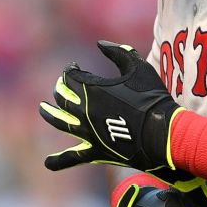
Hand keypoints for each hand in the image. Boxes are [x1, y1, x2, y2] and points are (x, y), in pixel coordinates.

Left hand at [38, 41, 182, 173]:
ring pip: (60, 122)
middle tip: (62, 86)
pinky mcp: (95, 151)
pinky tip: (47, 163)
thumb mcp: (138, 67)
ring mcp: (87, 132)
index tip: (73, 67)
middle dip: (60, 88)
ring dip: (49, 114)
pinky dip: (58, 161)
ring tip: (43, 109)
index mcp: (92, 89)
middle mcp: (84, 111)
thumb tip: (100, 43)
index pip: (70, 77)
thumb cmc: (152, 98)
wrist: (162, 133)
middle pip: (62, 97)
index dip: (69, 70)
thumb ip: (118, 51)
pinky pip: (72, 157)